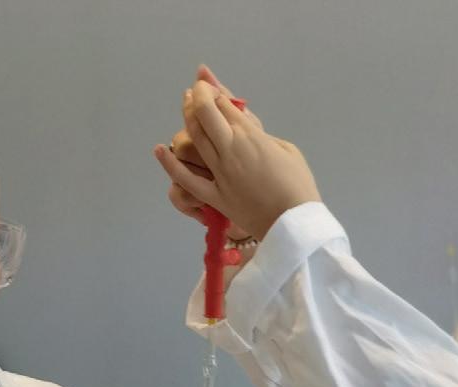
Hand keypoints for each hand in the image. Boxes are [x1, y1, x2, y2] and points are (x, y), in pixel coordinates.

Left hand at [154, 68, 320, 239]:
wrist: (295, 224)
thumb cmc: (298, 186)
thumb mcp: (286, 148)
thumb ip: (261, 133)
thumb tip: (243, 122)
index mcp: (251, 136)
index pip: (224, 103)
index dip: (215, 92)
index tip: (214, 90)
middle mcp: (231, 150)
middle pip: (203, 113)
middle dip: (198, 96)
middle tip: (197, 92)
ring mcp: (220, 174)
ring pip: (192, 138)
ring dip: (187, 118)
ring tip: (187, 108)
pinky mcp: (215, 197)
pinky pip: (186, 179)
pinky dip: (170, 164)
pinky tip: (159, 149)